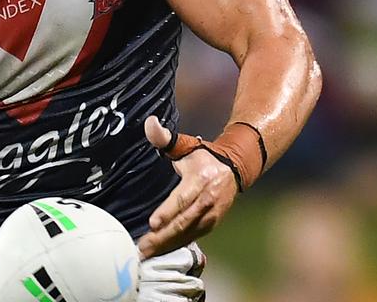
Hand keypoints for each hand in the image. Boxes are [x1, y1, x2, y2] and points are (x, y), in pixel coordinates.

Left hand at [136, 115, 237, 258]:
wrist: (235, 167)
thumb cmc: (203, 155)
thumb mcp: (186, 144)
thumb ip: (165, 137)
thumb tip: (149, 123)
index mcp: (200, 179)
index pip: (182, 198)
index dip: (168, 212)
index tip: (152, 223)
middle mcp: (208, 200)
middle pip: (183, 222)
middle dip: (161, 236)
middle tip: (141, 247)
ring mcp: (212, 215)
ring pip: (187, 234)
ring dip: (166, 245)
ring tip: (145, 254)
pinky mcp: (212, 224)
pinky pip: (192, 238)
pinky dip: (175, 246)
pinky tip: (159, 252)